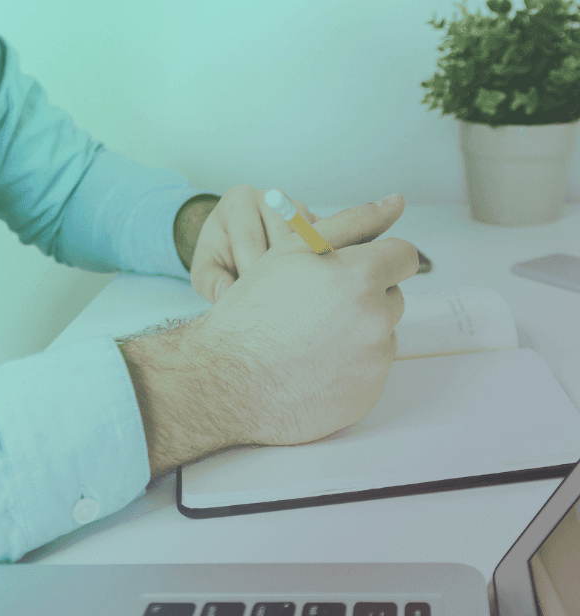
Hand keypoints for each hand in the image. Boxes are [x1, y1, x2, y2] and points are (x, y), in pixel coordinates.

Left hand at [184, 184, 403, 303]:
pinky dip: (324, 272)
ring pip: (312, 246)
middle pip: (285, 243)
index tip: (249, 308)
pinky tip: (316, 296)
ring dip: (306, 277)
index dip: (251, 279)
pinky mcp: (324, 223)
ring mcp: (301, 208)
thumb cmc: (220, 257)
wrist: (238, 243)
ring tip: (296, 306)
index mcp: (238, 201)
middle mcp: (273, 197)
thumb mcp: (205, 270)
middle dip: (280, 280)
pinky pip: (331, 248)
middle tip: (276, 311)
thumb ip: (209, 281)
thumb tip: (224, 294)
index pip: (250, 242)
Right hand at [194, 228, 417, 446]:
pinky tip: (314, 369)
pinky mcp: (367, 396)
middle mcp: (374, 320)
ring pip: (382, 337)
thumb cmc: (252, 315)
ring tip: (311, 342)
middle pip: (393, 298)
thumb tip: (395, 202)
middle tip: (318, 310)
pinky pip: (371, 373)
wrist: (227, 382)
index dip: (378, 261)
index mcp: (360, 277)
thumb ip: (350, 223)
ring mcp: (373, 363)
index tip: (355, 272)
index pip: (404, 256)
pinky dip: (350, 370)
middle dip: (365, 299)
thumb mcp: (291, 252)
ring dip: (358, 335)